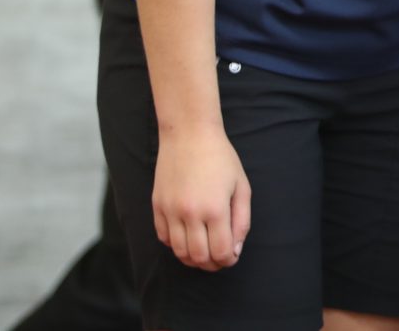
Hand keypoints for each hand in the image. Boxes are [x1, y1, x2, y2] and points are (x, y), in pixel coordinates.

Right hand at [150, 125, 251, 270]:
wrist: (189, 134)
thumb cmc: (220, 158)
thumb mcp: (241, 187)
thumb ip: (241, 221)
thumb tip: (234, 251)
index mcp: (215, 209)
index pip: (220, 252)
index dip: (227, 260)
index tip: (231, 256)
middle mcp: (190, 213)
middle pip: (198, 257)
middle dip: (211, 264)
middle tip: (219, 258)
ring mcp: (170, 211)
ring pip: (178, 252)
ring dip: (192, 258)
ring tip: (204, 251)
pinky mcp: (157, 206)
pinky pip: (163, 238)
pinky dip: (175, 244)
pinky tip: (187, 236)